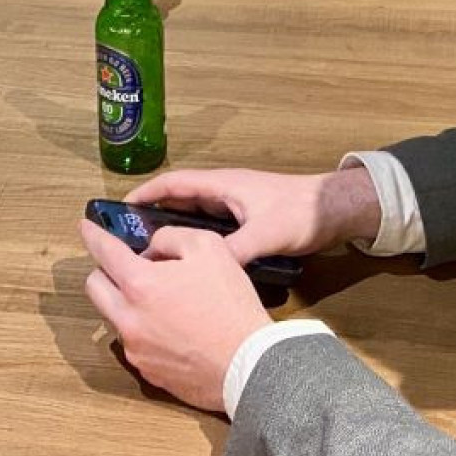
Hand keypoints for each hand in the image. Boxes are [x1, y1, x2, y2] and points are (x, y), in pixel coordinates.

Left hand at [82, 218, 270, 413]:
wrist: (249, 364)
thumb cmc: (230, 304)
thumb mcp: (207, 247)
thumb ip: (170, 237)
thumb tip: (152, 247)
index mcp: (140, 284)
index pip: (103, 251)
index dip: (92, 234)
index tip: (85, 227)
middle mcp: (129, 318)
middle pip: (94, 286)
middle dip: (104, 269)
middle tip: (126, 263)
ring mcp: (136, 348)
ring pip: (114, 315)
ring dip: (126, 301)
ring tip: (162, 297)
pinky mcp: (148, 371)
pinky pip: (134, 342)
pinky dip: (144, 328)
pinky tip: (172, 325)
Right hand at [124, 165, 380, 263]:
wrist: (335, 211)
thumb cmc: (299, 212)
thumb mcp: (266, 233)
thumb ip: (236, 250)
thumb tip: (203, 272)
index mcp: (222, 185)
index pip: (174, 183)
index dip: (146, 193)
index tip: (120, 209)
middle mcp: (224, 192)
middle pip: (179, 200)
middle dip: (153, 215)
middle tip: (129, 240)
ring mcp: (236, 206)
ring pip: (194, 216)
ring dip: (173, 229)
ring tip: (151, 256)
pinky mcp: (247, 221)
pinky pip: (210, 229)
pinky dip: (193, 241)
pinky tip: (189, 264)